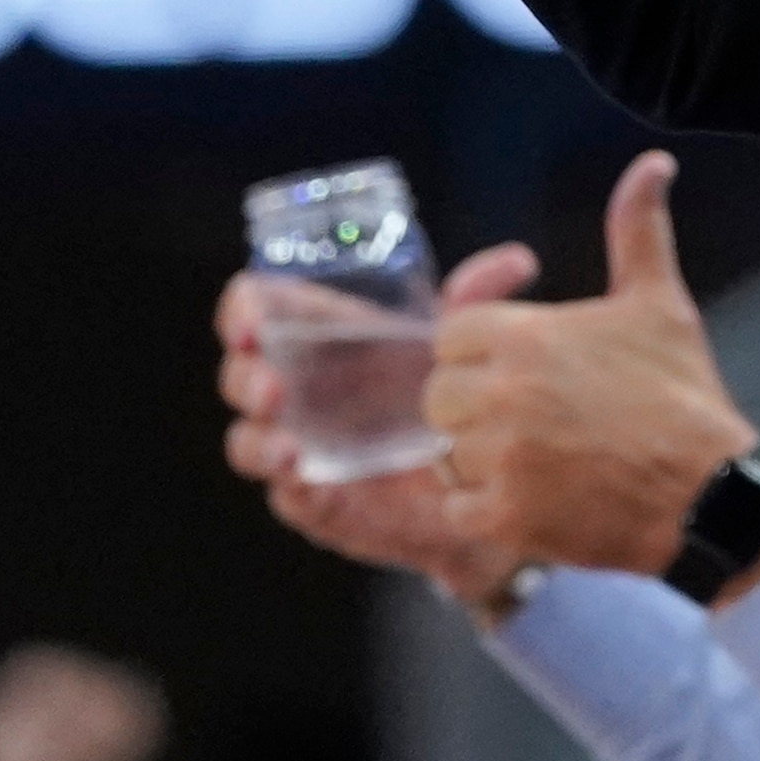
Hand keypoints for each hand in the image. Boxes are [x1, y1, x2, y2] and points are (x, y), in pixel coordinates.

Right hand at [221, 243, 540, 609]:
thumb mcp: (462, 344)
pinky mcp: (319, 499)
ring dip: (258, 441)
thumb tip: (518, 260)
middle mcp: (299, 392)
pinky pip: (287, 496)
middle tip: (275, 387)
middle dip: (246, 378)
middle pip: (240, 375)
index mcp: (319, 342)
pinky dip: (290, 486)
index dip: (241, 312)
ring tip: (288, 445)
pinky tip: (305, 478)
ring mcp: (301, 446)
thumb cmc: (454, 395)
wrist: (483, 482)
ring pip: (248, 441)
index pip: (255, 313)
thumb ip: (480, 301)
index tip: (251, 323)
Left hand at [428, 153, 757, 576]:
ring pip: (445, 452)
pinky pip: (458, 507)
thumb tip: (653, 163)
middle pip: (439, 395)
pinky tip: (535, 498)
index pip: (450, 335)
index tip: (524, 368)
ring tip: (537, 460)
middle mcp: (502, 394)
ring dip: (480, 458)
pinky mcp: (504, 516)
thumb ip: (637, 230)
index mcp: (528, 337)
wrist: (712, 493)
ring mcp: (500, 459)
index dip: (482, 352)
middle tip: (531, 418)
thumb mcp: (660, 304)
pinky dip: (487, 508)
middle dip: (475, 405)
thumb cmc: (683, 395)